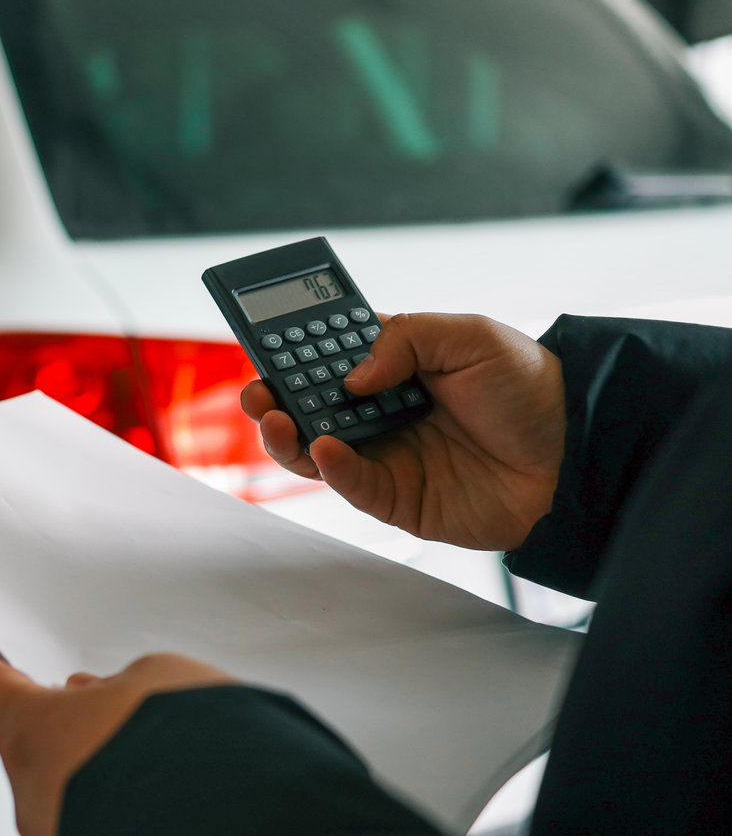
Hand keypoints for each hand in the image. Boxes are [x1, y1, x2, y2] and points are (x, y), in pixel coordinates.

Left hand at [0, 652, 235, 835]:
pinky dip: (128, 826)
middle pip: (34, 752)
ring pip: (69, 804)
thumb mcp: (161, 679)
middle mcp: (32, 799)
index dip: (9, 676)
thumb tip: (113, 700)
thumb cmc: (187, 751)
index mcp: (31, 733)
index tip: (22, 667)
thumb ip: (123, 684)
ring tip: (167, 769)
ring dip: (105, 783)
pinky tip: (178, 813)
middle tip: (120, 717)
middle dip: (73, 732)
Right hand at [241, 312, 564, 551]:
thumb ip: (405, 340)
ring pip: (315, 449)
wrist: (576, 452)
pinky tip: (327, 449)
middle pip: (308, 407)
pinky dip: (333, 468)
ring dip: (287, 436)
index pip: (327, 359)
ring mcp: (387, 456)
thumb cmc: (532, 390)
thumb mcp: (471, 336)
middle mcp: (382, 412)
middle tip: (258, 393)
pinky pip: (353, 485)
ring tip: (278, 421)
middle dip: (274, 399)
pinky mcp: (398, 499)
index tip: (265, 345)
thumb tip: (351, 377)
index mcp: (394, 369)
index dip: (293, 353)